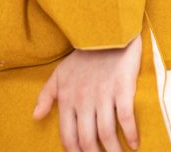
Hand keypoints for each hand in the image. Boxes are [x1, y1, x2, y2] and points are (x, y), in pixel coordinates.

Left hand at [32, 32, 141, 151]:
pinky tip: (135, 143)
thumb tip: (35, 116)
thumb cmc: (83, 54)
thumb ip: (46, 95)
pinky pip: (125, 118)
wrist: (106, 29)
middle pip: (87, 140)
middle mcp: (83, 99)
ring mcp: (103, 93)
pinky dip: (131, 134)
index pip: (68, 137)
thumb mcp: (60, 72)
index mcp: (67, 98)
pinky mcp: (122, 86)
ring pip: (106, 134)